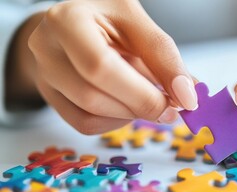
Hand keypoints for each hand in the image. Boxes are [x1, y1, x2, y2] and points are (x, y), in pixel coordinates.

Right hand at [27, 0, 196, 133]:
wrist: (76, 24)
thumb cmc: (107, 19)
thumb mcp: (138, 23)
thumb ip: (164, 58)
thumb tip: (188, 96)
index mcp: (68, 20)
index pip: (101, 67)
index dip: (143, 93)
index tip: (180, 103)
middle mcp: (47, 48)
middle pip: (93, 96)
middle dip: (141, 106)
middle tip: (170, 107)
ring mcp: (45, 75)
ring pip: (90, 114)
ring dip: (130, 114)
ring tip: (148, 97)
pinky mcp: (51, 96)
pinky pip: (85, 124)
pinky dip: (115, 121)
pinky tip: (128, 104)